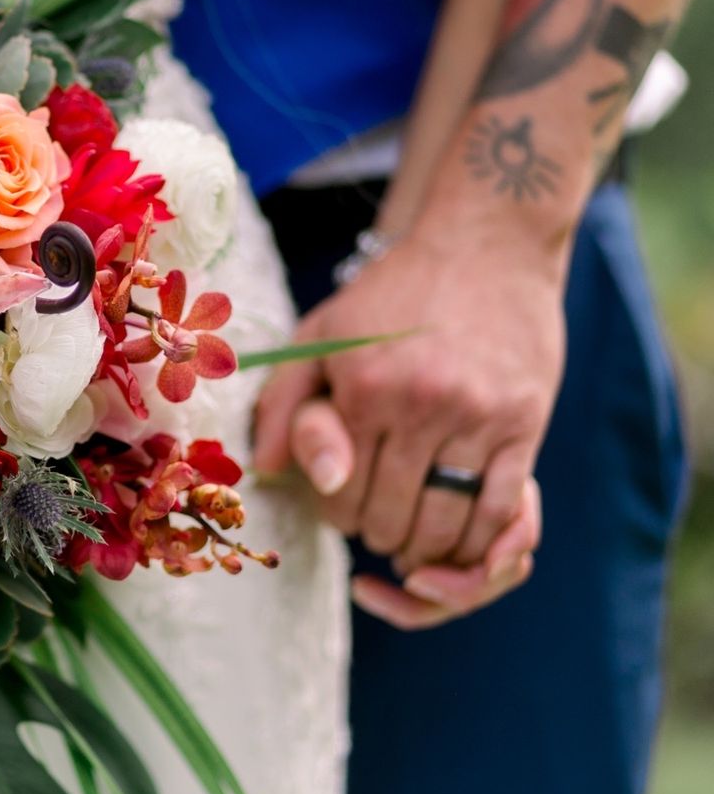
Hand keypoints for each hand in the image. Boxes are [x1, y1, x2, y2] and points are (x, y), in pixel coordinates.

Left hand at [257, 225, 563, 570]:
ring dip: (424, 548)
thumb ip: (284, 403)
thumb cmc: (391, 294)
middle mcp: (419, 405)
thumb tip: (268, 472)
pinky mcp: (526, 424)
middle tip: (377, 525)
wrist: (485, 245)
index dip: (336, 515)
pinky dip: (478, 540)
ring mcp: (477, 417)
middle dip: (377, 533)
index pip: (339, 496)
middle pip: (390, 517)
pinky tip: (461, 537)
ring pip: (444, 525)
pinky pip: (501, 510)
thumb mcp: (320, 335)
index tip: (342, 507)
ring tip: (413, 539)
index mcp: (362, 388)